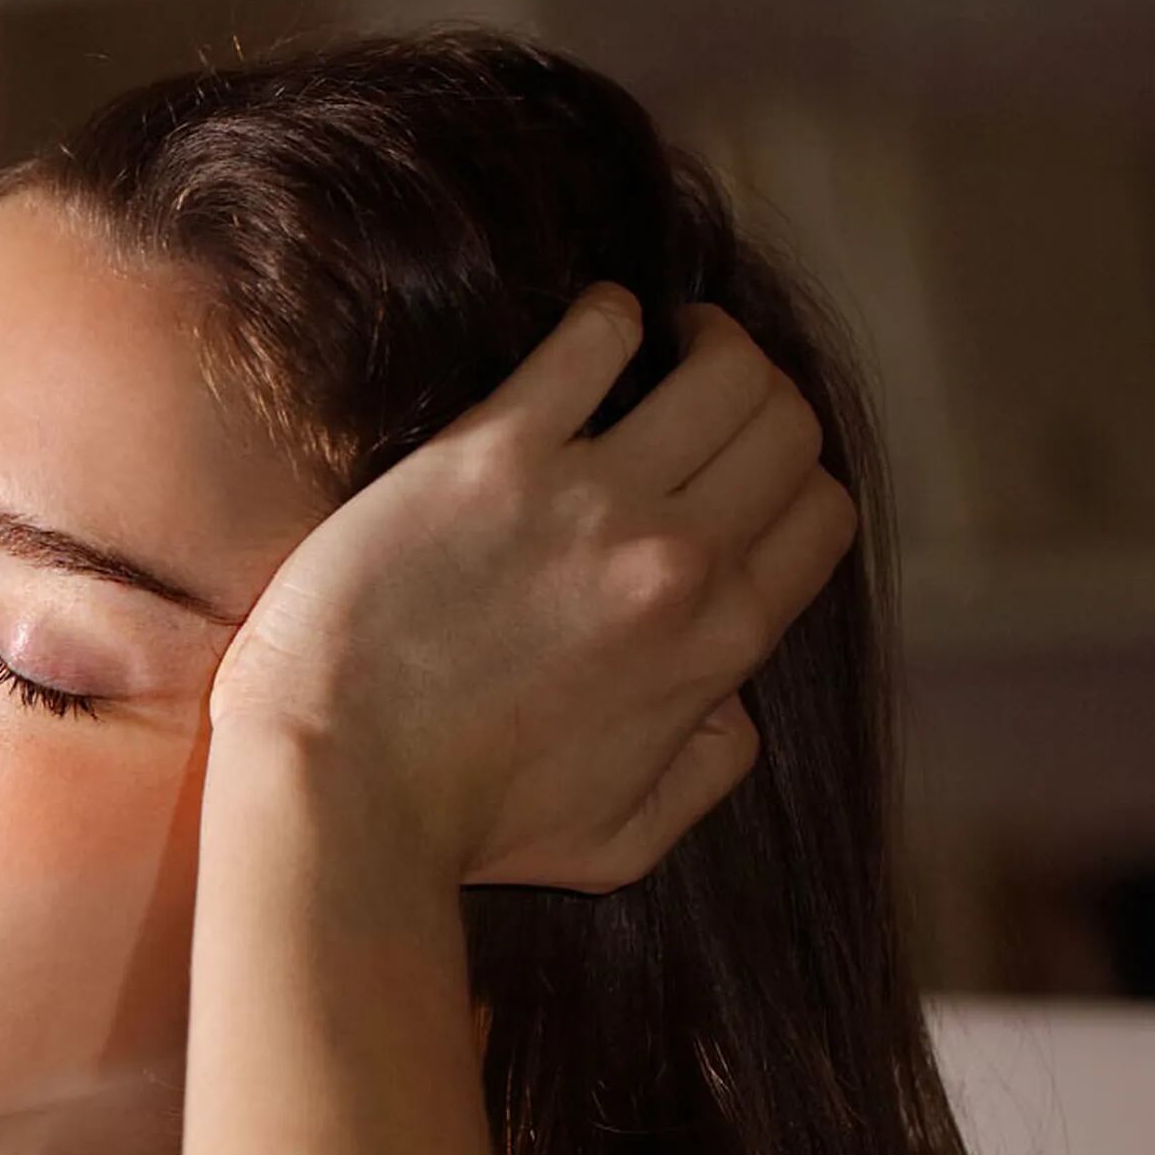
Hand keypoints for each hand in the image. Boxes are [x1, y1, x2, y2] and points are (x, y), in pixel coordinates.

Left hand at [205, 286, 857, 891]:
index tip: (744, 464)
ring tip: (668, 335)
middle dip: (763, 395)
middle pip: (785, 428)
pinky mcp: (490, 456)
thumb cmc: (460, 827)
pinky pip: (593, 339)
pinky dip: (608, 316)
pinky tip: (594, 323)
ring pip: (723, 370)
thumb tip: (736, 703)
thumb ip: (705, 770)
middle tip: (710, 379)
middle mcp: (677, 561)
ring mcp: (588, 501)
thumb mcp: (623, 838)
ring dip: (707, 338)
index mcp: (718, 643)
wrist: (336, 792)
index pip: (818, 517)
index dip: (793, 480)